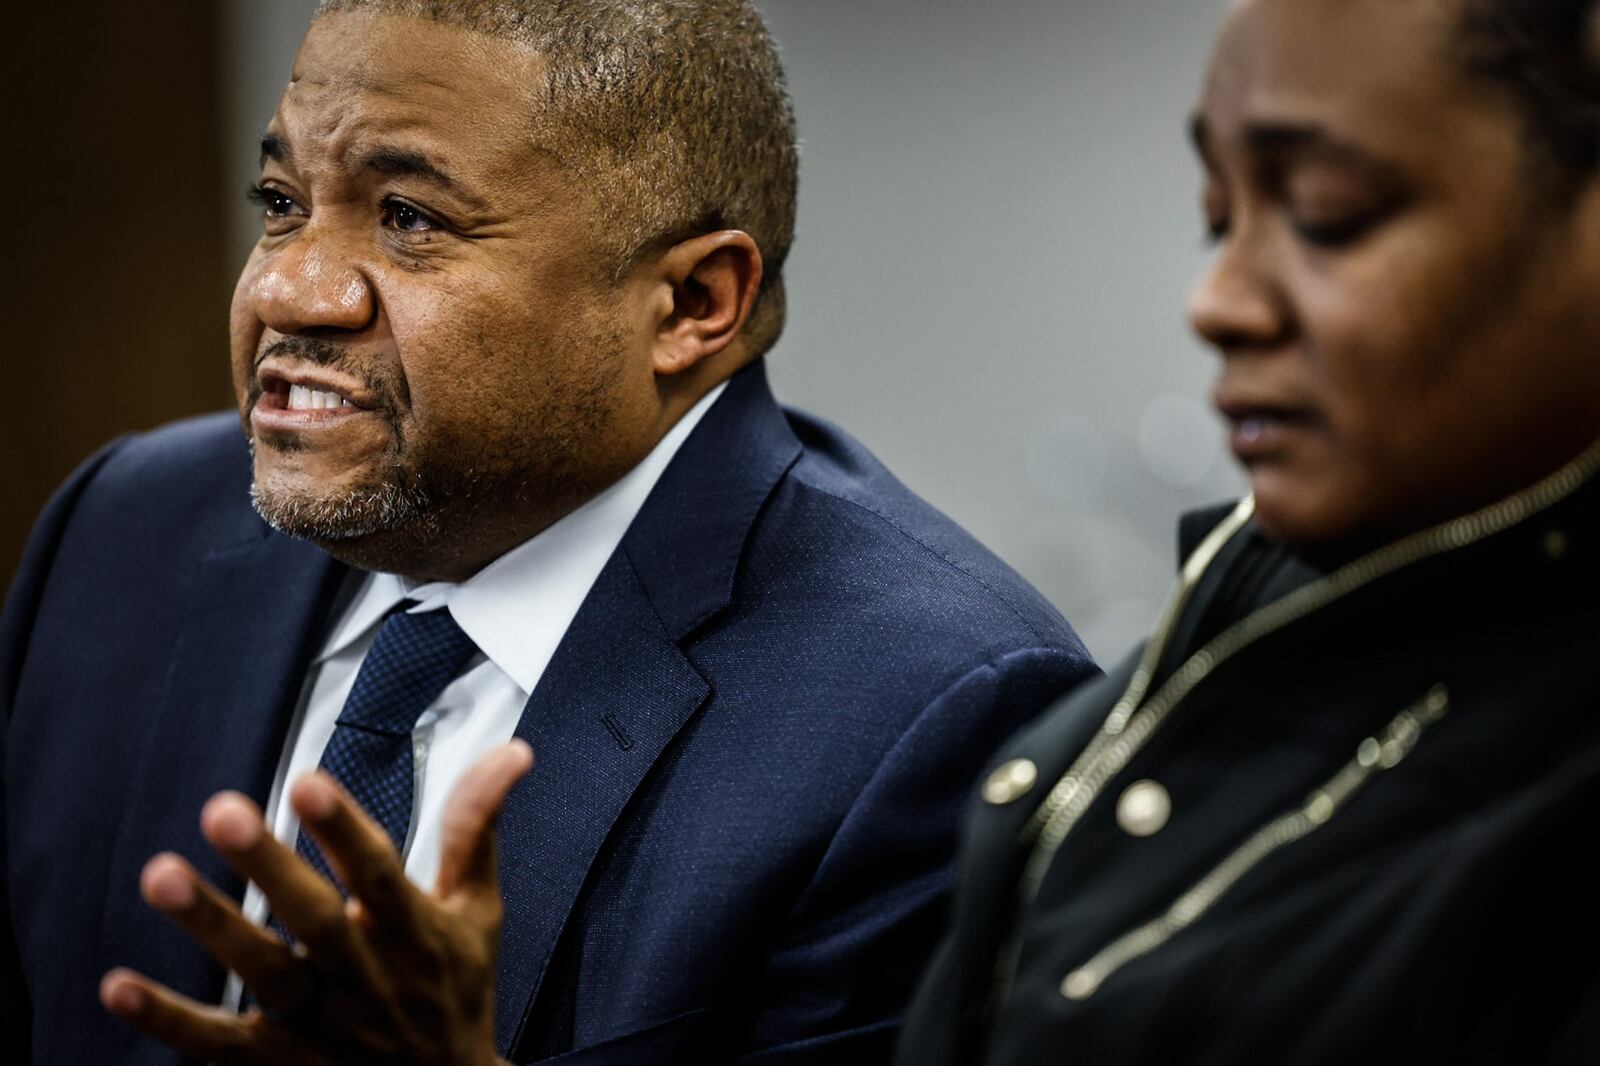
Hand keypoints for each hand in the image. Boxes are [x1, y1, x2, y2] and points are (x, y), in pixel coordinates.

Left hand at [100, 740, 533, 1065]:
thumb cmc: (456, 991)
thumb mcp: (477, 911)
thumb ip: (477, 827)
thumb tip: (513, 750)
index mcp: (414, 933)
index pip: (381, 874)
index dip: (345, 830)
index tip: (307, 782)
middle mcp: (366, 979)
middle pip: (315, 921)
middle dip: (270, 866)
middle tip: (223, 809)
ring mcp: (318, 1026)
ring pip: (262, 977)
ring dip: (213, 927)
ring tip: (161, 873)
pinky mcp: (274, 1064)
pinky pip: (215, 1044)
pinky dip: (167, 1019)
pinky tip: (117, 984)